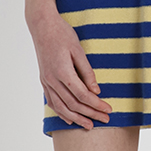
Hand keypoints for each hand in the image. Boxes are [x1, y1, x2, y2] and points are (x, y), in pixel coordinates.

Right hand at [33, 8, 109, 127]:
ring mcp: (46, 82)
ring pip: (62, 107)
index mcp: (62, 71)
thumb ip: (87, 71)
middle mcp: (53, 80)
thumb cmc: (62, 33)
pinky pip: (52, 102)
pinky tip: (70, 118)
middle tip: (105, 120)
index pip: (82, 95)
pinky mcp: (44, 81)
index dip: (96, 105)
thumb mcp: (78, 49)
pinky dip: (61, 113)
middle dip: (90, 114)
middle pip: (74, 104)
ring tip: (89, 125)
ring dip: (77, 118)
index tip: (108, 109)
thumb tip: (96, 91)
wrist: (42, 25)